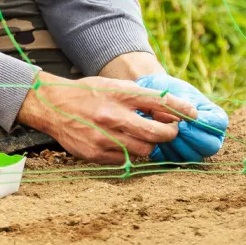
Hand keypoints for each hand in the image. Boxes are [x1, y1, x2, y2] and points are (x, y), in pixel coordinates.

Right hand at [16, 72, 196, 164]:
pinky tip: (123, 142)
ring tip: (144, 135)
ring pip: (144, 150)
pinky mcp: (95, 154)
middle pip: (157, 134)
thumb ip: (140, 96)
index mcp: (120, 95)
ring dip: (150, 144)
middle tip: (171, 131)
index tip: (194, 115)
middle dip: (170, 134)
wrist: (51, 105)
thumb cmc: (88, 93)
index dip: (181, 110)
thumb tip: (169, 109)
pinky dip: (130, 153)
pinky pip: (125, 160)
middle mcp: (113, 116)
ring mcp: (104, 138)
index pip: (160, 103)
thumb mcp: (114, 85)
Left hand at [135, 74, 227, 162]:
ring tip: (165, 129)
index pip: (219, 125)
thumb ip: (187, 106)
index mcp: (214, 119)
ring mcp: (193, 149)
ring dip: (178, 144)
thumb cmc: (169, 92)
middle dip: (193, 137)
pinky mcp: (176, 157)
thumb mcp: (180, 93)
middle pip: (211, 147)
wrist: (151, 98)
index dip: (205, 123)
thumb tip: (193, 119)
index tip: (188, 117)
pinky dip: (165, 150)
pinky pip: (174, 161)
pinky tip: (156, 137)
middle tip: (178, 127)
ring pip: (193, 157)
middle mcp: (208, 137)